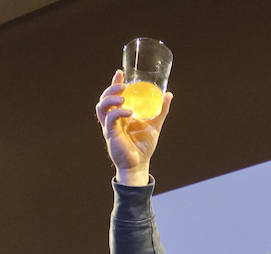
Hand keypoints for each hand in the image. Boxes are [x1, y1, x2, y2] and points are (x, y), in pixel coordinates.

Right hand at [95, 70, 172, 186]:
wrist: (140, 164)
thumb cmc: (143, 146)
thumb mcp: (154, 124)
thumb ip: (161, 110)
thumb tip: (169, 94)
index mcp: (120, 115)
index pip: (113, 95)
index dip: (114, 82)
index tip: (120, 72)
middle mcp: (112, 119)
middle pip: (104, 99)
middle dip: (111, 88)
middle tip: (122, 84)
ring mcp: (110, 127)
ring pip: (102, 107)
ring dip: (110, 98)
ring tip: (123, 96)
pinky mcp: (111, 134)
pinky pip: (111, 119)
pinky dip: (119, 112)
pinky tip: (129, 112)